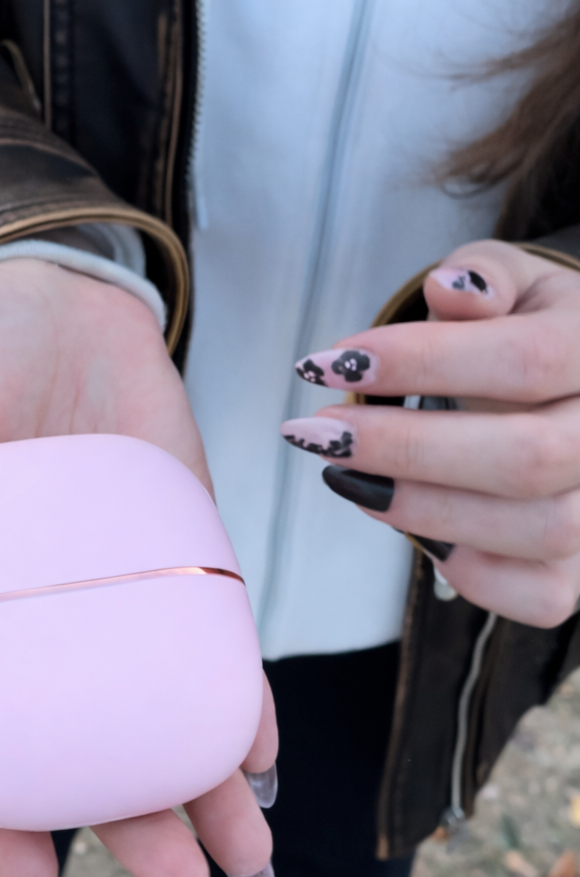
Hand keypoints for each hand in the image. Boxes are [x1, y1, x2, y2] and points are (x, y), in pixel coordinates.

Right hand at [0, 260, 275, 876]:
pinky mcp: (188, 545)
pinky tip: (266, 752)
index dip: (8, 825)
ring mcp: (126, 588)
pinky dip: (246, 697)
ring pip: (169, 713)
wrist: (48, 279)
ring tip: (252, 855)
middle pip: (100, 751)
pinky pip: (220, 636)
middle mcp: (53, 621)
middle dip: (144, 832)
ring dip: (212, 791)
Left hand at [283, 239, 579, 627]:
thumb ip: (480, 281)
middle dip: (406, 449)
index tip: (328, 364)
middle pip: (527, 458)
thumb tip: (449, 288)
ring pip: (535, 528)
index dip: (422, 364)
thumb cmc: (523, 324)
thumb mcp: (507, 280)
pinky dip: (469, 571)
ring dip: (422, 508)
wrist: (565, 378)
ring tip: (350, 475)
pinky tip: (414, 528)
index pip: (524, 361)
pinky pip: (540, 596)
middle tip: (321, 432)